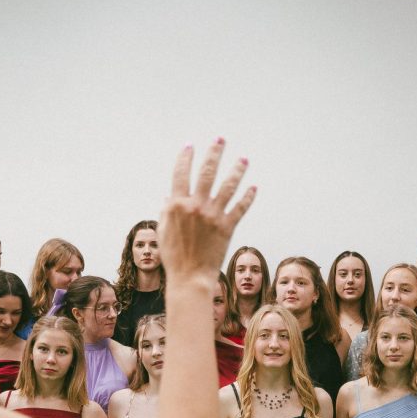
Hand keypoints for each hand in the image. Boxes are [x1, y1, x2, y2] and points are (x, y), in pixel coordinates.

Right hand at [159, 139, 256, 291]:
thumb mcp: (163, 231)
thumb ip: (167, 211)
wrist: (190, 277)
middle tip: (220, 140)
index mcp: (177, 205)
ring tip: (243, 159)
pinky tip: (253, 187)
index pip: (181, 173)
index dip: (185, 158)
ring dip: (237, 171)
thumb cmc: (173, 256)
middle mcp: (196, 206)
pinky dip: (248, 197)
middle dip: (214, 153)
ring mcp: (213, 216)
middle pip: (207, 172)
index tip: (190, 146)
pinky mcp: (227, 227)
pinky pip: (240, 208)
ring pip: (228, 186)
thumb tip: (169, 197)